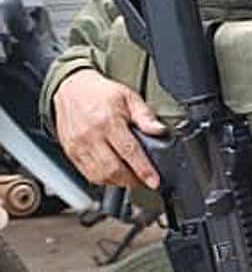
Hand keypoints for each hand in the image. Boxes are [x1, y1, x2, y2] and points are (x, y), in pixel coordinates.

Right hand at [51, 68, 165, 189]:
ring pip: (99, 175)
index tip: (154, 181)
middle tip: (146, 180)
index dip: (143, 169)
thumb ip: (145, 116)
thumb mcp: (129, 97)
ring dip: (119, 182)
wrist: (71, 89)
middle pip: (113, 169)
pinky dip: (103, 180)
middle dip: (133, 180)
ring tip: (132, 179)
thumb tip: (160, 130)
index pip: (129, 151)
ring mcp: (78, 146)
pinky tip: (115, 175)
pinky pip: (87, 174)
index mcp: (108, 121)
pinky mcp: (70, 152)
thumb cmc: (101, 93)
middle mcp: (90, 136)